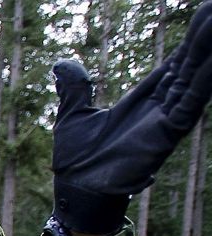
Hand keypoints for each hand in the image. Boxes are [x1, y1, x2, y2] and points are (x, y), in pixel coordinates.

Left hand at [51, 3, 211, 233]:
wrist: (76, 190)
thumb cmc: (76, 160)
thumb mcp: (73, 114)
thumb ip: (74, 88)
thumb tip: (61, 63)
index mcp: (141, 101)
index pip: (171, 67)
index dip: (187, 47)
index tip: (201, 22)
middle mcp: (159, 109)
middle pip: (189, 69)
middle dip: (203, 44)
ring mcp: (166, 121)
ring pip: (195, 81)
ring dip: (206, 56)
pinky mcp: (166, 134)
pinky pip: (189, 104)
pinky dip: (200, 83)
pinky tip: (210, 62)